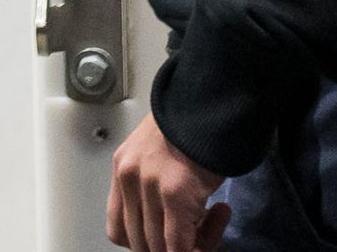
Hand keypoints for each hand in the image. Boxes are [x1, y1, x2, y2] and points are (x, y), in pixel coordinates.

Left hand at [106, 112, 226, 251]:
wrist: (212, 100)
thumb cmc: (191, 123)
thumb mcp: (156, 152)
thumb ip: (150, 185)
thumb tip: (165, 224)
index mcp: (122, 168)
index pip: (118, 230)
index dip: (144, 242)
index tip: (169, 238)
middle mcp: (129, 179)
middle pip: (139, 242)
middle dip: (169, 247)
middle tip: (198, 233)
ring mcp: (150, 188)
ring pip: (160, 247)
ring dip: (190, 244)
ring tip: (213, 220)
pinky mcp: (175, 196)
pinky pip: (180, 244)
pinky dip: (201, 245)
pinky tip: (219, 217)